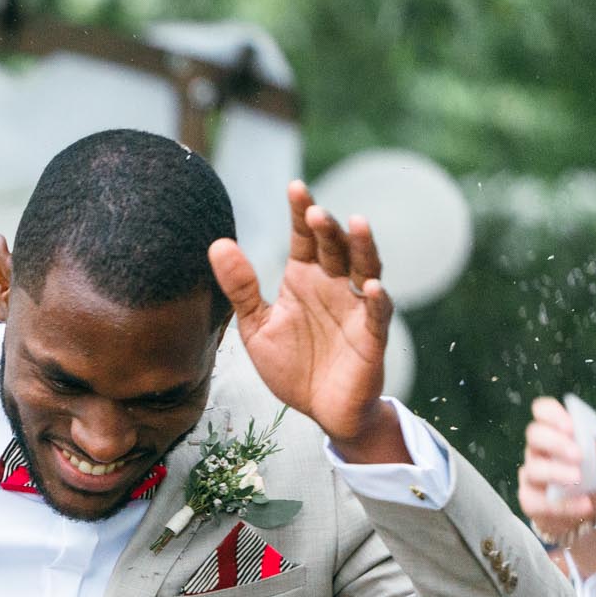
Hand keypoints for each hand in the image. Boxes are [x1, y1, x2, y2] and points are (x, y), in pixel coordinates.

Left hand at [210, 183, 402, 457]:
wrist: (320, 409)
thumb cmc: (292, 364)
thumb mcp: (256, 326)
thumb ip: (240, 288)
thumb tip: (217, 243)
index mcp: (305, 279)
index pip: (305, 238)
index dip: (301, 213)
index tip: (295, 187)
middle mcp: (334, 285)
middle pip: (334, 247)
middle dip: (327, 228)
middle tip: (314, 211)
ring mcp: (356, 308)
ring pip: (365, 268)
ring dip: (361, 247)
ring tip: (355, 223)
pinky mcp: (372, 336)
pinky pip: (377, 313)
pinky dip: (376, 299)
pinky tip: (370, 285)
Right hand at [517, 396, 595, 568]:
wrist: (589, 519)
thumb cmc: (594, 486)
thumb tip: (592, 444)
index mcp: (557, 434)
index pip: (543, 412)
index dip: (552, 414)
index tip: (570, 425)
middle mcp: (539, 451)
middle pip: (534, 436)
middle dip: (555, 442)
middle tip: (578, 455)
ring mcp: (532, 476)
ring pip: (533, 469)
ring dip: (556, 472)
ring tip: (578, 479)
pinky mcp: (529, 501)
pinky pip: (538, 501)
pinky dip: (563, 504)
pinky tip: (584, 505)